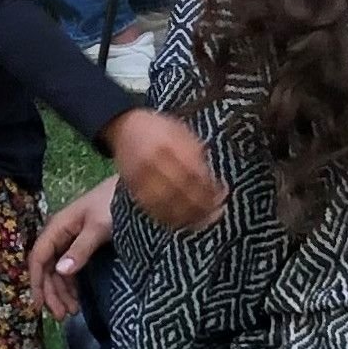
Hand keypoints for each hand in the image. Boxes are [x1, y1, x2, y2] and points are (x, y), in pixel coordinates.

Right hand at [27, 180, 119, 317]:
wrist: (136, 190)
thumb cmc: (115, 205)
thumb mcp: (99, 227)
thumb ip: (81, 249)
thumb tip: (61, 272)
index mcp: (58, 227)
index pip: (39, 257)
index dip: (37, 282)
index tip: (39, 305)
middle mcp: (60, 234)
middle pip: (48, 267)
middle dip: (51, 292)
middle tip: (61, 316)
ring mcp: (71, 240)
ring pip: (58, 270)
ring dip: (61, 292)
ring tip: (71, 312)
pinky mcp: (82, 245)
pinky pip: (70, 268)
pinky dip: (71, 285)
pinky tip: (76, 299)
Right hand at [105, 110, 224, 231]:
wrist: (124, 126)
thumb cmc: (159, 129)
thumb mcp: (181, 131)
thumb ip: (196, 153)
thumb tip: (214, 181)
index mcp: (168, 144)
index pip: (193, 172)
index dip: (209, 188)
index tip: (223, 195)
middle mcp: (153, 161)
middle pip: (181, 190)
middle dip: (201, 205)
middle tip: (216, 213)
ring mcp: (141, 177)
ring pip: (166, 203)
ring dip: (187, 216)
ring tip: (202, 221)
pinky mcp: (133, 188)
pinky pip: (152, 209)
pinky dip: (168, 219)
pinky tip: (182, 221)